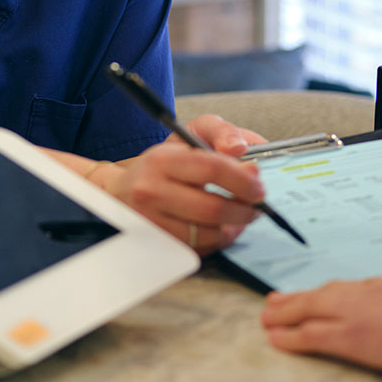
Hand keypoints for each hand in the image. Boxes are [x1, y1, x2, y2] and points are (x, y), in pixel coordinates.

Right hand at [86, 120, 267, 254]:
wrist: (121, 192)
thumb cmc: (163, 164)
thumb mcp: (188, 135)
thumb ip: (220, 132)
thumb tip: (242, 150)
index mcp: (162, 160)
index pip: (212, 168)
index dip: (243, 180)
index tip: (259, 188)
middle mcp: (151, 192)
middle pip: (212, 208)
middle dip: (245, 211)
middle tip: (256, 208)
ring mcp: (150, 222)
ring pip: (208, 234)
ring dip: (233, 229)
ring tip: (240, 218)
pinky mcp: (154, 244)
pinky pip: (197, 249)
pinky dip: (216, 241)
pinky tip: (220, 229)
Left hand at [260, 279, 381, 381]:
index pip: (371, 291)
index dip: (349, 294)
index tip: (337, 295)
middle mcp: (379, 296)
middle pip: (334, 293)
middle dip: (307, 297)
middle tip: (284, 299)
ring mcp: (360, 315)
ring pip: (313, 309)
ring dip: (288, 313)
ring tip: (269, 315)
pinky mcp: (349, 338)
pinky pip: (310, 336)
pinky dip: (290, 336)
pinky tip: (276, 338)